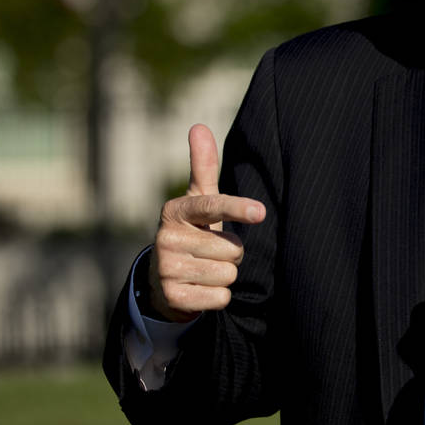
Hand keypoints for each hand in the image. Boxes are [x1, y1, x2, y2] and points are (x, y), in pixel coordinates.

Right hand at [147, 124, 265, 321]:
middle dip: (232, 251)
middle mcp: (166, 239)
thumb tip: (198, 126)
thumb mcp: (198, 200)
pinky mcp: (173, 298)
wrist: (163, 279)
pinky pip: (220, 297)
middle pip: (233, 247)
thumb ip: (203, 165)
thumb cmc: (193, 231)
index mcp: (176, 211)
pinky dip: (218, 296)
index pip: (213, 207)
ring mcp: (167, 270)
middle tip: (213, 250)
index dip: (238, 209)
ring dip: (226, 273)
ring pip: (228, 273)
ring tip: (206, 268)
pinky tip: (201, 288)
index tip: (260, 211)